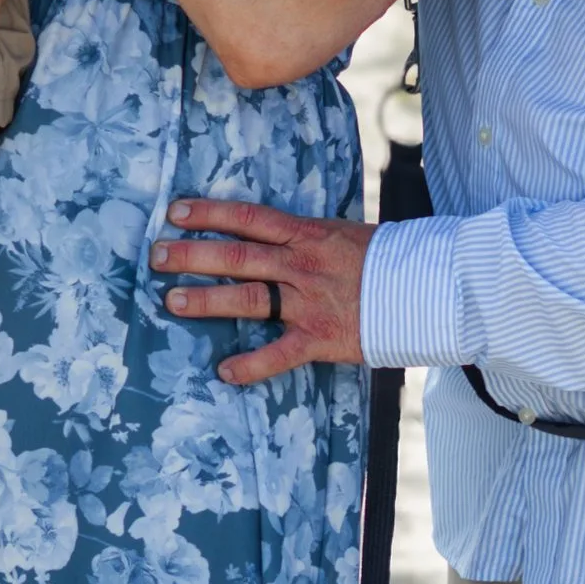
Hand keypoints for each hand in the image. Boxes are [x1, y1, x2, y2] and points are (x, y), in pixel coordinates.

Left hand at [149, 198, 372, 384]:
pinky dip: (250, 365)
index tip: (175, 212)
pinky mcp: (320, 339)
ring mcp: (309, 303)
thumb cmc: (384, 259)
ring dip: (206, 300)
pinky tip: (223, 371)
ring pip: (248, 299)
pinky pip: (279, 354)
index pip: (249, 218)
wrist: (428, 289)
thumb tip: (269, 232)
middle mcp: (302, 265)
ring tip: (170, 301)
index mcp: (307, 234)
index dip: (209, 213)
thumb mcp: (342, 233)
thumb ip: (304, 237)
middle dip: (192, 255)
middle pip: (237, 256)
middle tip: (156, 256)